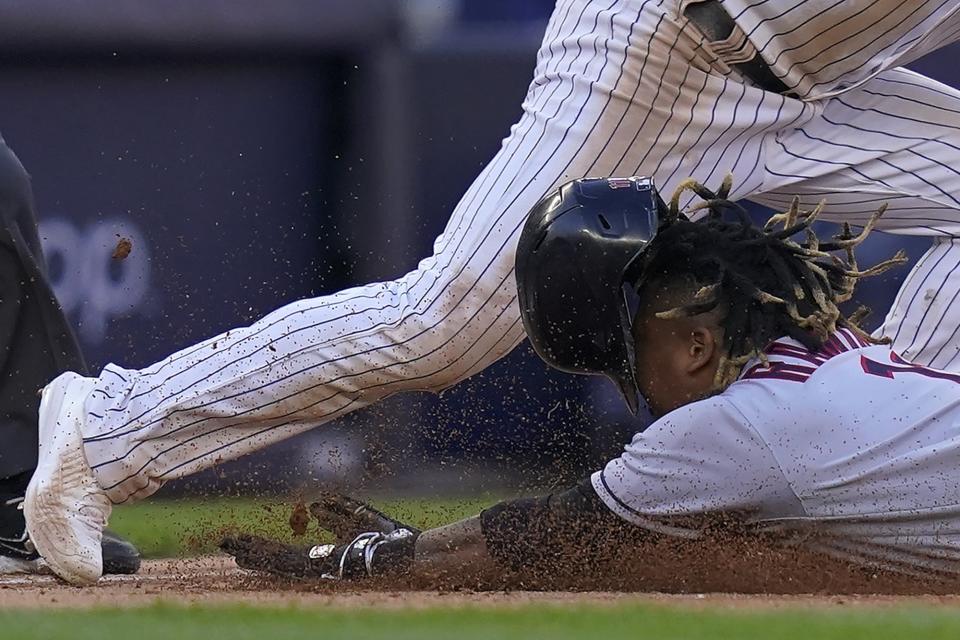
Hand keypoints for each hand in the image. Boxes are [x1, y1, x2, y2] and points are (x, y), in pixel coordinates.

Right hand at [220, 494, 419, 579]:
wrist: (408, 554)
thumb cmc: (394, 540)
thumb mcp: (364, 520)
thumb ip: (341, 511)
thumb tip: (314, 504)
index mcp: (331, 557)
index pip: (295, 555)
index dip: (271, 549)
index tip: (250, 544)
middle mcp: (322, 568)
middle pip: (281, 560)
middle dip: (254, 553)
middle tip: (227, 546)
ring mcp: (319, 571)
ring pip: (277, 563)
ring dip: (251, 553)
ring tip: (228, 546)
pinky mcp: (319, 570)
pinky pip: (286, 564)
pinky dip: (264, 557)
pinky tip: (246, 553)